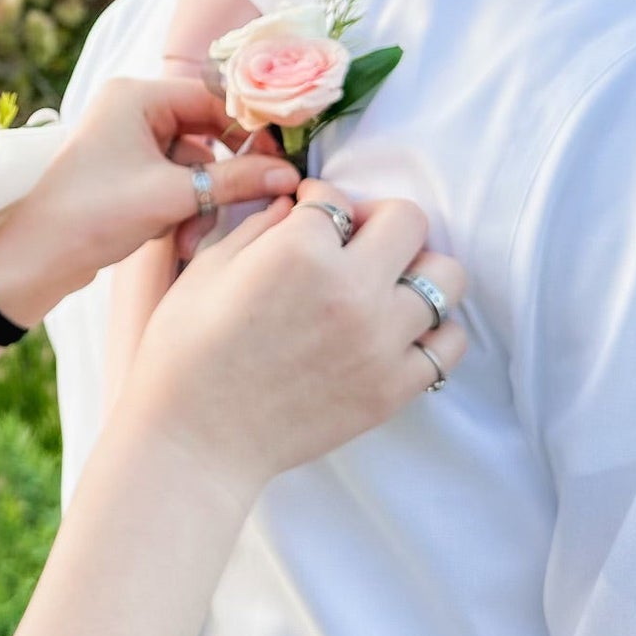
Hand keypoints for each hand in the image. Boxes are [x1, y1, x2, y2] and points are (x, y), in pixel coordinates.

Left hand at [3, 76, 298, 301]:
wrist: (37, 258)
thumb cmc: (95, 214)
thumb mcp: (173, 197)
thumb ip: (235, 181)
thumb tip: (289, 175)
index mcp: (136, 96)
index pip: (212, 97)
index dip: (249, 129)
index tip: (280, 159)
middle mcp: (130, 109)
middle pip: (204, 132)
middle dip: (221, 177)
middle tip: (254, 200)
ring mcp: (127, 141)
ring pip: (191, 164)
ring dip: (201, 202)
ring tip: (191, 238)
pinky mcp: (125, 173)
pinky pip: (172, 181)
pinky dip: (181, 209)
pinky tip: (176, 240)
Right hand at [125, 176, 467, 508]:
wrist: (195, 437)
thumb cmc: (186, 351)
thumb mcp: (208, 268)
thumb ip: (259, 226)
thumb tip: (296, 206)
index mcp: (299, 252)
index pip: (337, 198)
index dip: (318, 200)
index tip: (309, 214)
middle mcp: (351, 290)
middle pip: (410, 221)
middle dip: (379, 220)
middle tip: (354, 241)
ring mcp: (380, 341)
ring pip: (447, 278)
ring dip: (417, 272)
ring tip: (384, 287)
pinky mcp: (393, 388)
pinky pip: (449, 344)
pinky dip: (432, 331)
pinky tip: (397, 331)